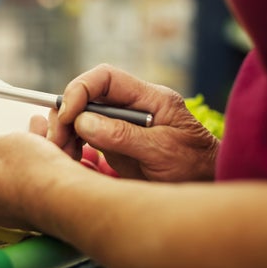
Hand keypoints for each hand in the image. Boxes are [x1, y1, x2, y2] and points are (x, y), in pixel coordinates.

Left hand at [0, 118, 75, 229]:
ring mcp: (6, 212)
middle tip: (5, 132)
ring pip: (9, 175)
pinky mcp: (30, 212)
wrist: (63, 197)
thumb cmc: (25, 171)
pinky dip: (36, 165)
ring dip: (22, 152)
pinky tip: (49, 144)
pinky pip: (28, 183)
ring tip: (36, 129)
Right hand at [50, 64, 218, 180]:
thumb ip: (124, 135)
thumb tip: (83, 121)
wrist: (208, 189)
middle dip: (67, 115)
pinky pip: (83, 137)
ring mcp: (121, 124)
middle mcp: (133, 106)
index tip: (68, 115)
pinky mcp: (114, 143)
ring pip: (80, 117)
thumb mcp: (162, 152)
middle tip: (58, 141)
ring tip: (64, 155)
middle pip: (88, 96)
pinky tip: (71, 160)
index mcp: (150, 98)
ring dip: (65, 133)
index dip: (81, 89)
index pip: (107, 78)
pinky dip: (71, 146)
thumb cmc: (195, 168)